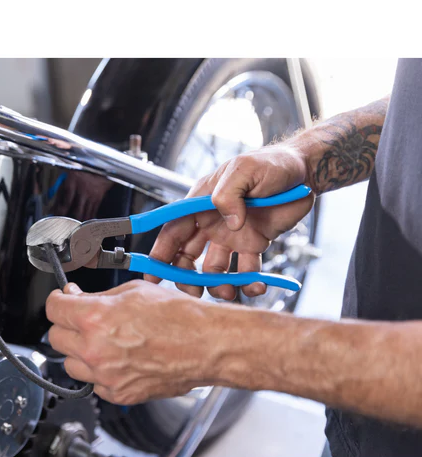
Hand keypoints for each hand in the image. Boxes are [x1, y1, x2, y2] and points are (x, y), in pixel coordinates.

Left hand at [46, 280, 227, 403]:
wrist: (205, 344)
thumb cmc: (178, 317)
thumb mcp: (133, 291)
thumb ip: (98, 298)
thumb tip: (78, 299)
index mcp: (95, 318)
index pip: (54, 309)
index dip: (58, 300)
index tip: (63, 300)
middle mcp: (95, 349)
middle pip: (56, 338)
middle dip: (67, 325)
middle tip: (83, 319)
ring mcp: (105, 376)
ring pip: (71, 364)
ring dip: (80, 351)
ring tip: (103, 342)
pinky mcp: (118, 394)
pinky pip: (94, 383)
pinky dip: (100, 372)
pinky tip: (119, 359)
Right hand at [148, 143, 314, 299]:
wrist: (304, 173)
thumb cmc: (271, 164)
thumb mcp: (245, 169)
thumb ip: (229, 193)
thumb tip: (230, 223)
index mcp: (201, 203)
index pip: (173, 231)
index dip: (160, 253)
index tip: (151, 274)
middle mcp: (212, 223)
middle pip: (187, 256)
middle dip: (186, 277)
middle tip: (193, 292)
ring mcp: (232, 237)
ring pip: (214, 270)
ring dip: (217, 285)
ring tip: (228, 291)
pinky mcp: (254, 245)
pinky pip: (246, 271)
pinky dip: (249, 283)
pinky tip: (256, 286)